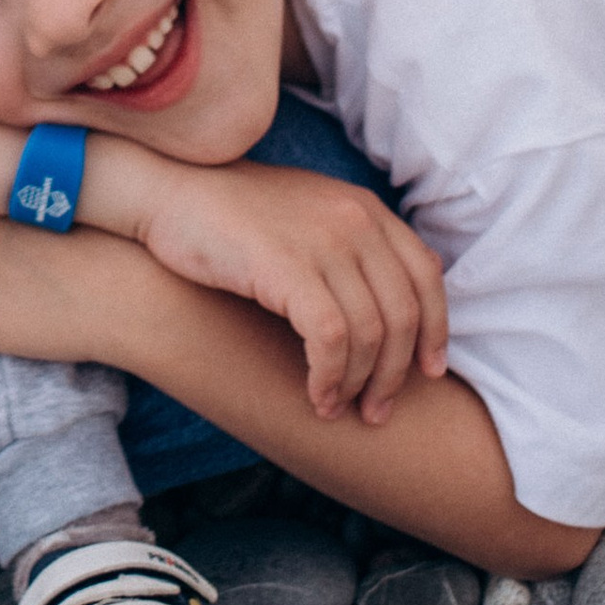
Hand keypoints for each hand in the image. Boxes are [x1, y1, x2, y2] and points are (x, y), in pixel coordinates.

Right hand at [93, 155, 449, 425]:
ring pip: (369, 334)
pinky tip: (316, 398)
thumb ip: (355, 243)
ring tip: (338, 409)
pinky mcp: (288, 267)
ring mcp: (323, 241)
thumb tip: (400, 295)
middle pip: (404, 313)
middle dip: (397, 374)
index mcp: (364, 207)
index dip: (436, 331)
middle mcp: (353, 220)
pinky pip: (330, 341)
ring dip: (359, 385)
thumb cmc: (234, 214)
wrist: (169, 193)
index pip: (426, 276)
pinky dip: (329, 379)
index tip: (430, 373)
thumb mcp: (309, 214)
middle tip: (378, 411)